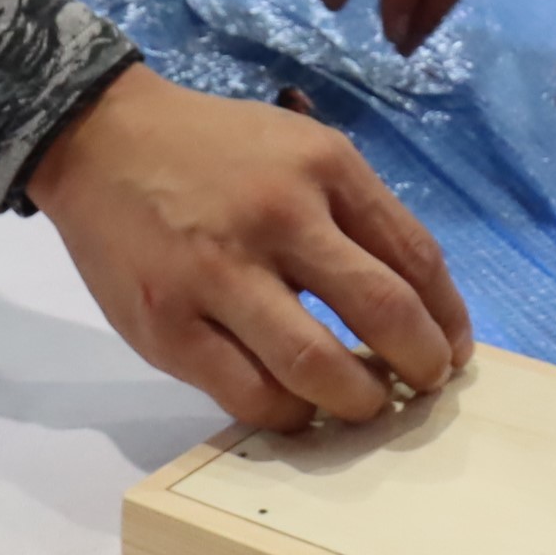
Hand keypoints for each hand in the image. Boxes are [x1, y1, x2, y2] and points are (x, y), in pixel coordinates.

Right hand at [30, 65, 472, 429]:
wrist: (103, 141)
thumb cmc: (219, 152)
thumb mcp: (303, 148)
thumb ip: (359, 215)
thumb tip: (419, 307)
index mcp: (323, 167)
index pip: (415, 256)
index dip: (448, 318)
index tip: (452, 352)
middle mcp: (277, 216)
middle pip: (381, 312)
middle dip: (418, 364)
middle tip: (422, 387)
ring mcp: (217, 275)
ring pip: (315, 367)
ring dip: (357, 401)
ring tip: (363, 404)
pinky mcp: (168, 326)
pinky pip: (247, 394)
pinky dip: (287, 412)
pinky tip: (297, 406)